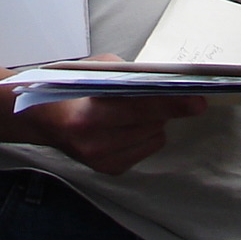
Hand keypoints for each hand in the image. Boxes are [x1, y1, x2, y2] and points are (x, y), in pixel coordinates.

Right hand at [23, 91, 207, 173]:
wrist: (42, 118)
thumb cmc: (70, 87)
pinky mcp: (109, 169)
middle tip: (169, 93)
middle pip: (152, 124)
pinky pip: (145, 149)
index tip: (198, 101)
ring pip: (153, 138)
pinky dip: (144, 135)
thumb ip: (127, 76)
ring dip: (153, 122)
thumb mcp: (95, 69)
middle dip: (163, 108)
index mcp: (90, 115)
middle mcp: (96, 143)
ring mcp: (102, 160)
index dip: (172, 105)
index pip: (142, 109)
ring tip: (135, 109)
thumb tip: (162, 80)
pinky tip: (128, 125)